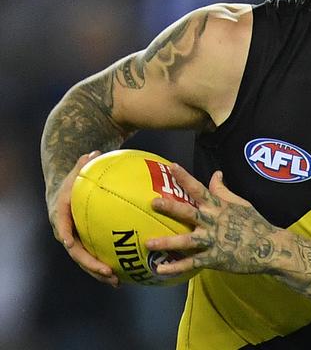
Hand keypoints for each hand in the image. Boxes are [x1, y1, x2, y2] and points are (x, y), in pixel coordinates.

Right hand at [48, 151, 118, 286]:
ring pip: (86, 261)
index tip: (71, 243)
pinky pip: (96, 257)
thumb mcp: (77, 171)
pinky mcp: (86, 245)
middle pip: (76, 253)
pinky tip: (125, 276)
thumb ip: (84, 164)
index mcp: (61, 216)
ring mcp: (76, 241)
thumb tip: (94, 152)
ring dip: (100, 273)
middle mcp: (66, 232)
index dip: (66, 235)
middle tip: (107, 271)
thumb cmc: (74, 180)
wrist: (65, 193)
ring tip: (117, 282)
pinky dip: (107, 267)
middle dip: (90, 264)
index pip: (61, 227)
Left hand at [146, 164, 285, 275]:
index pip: (200, 189)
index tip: (172, 167)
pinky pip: (192, 263)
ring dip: (167, 242)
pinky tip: (160, 269)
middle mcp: (213, 222)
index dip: (185, 178)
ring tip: (148, 243)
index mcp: (219, 207)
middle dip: (171, 207)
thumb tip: (216, 173)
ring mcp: (213, 241)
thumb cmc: (255, 223)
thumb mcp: (241, 203)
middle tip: (154, 202)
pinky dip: (176, 267)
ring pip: (187, 241)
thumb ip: (224, 191)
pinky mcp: (214, 258)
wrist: (269, 247)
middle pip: (189, 212)